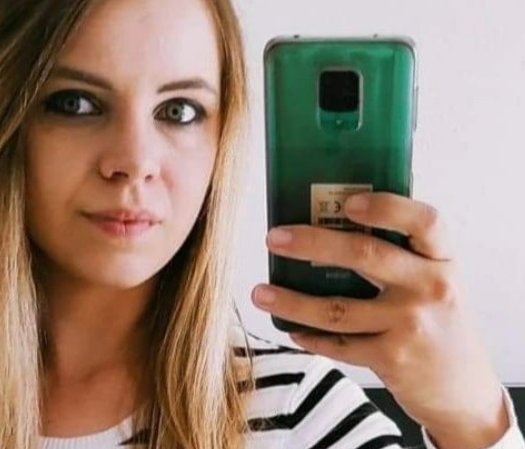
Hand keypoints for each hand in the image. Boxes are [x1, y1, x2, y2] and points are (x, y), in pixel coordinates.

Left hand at [251, 192, 508, 448]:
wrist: (462, 389)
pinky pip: (338, 344)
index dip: (386, 207)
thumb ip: (401, 253)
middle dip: (312, 243)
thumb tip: (337, 211)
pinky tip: (289, 329)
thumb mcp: (434, 281)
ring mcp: (410, 326)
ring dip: (291, 301)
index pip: (425, 221)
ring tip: (260, 292)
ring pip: (337, 309)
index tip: (347, 203)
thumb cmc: (436, 321)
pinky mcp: (392, 359)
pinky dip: (308, 337)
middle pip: (365, 255)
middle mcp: (430, 289)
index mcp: (441, 260)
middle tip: (274, 238)